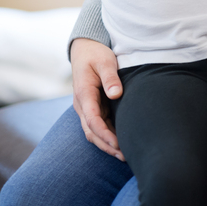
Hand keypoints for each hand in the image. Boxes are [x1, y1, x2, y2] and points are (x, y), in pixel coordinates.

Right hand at [70, 38, 124, 160]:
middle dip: (106, 145)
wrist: (84, 49)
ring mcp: (85, 107)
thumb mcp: (104, 61)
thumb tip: (116, 94)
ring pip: (93, 131)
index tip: (117, 143)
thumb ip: (110, 76)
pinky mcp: (92, 107)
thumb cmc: (96, 54)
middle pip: (91, 131)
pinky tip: (120, 143)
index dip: (104, 133)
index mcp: (84, 93)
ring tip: (124, 155)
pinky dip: (107, 136)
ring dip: (106, 144)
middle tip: (125, 156)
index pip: (92, 119)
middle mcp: (82, 104)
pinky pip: (97, 126)